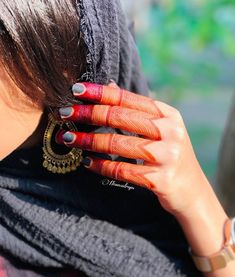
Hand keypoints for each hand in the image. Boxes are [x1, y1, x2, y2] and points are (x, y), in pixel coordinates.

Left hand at [58, 82, 207, 216]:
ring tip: (68, 139)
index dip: (100, 93)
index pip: (128, 98)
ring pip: (117, 144)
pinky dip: (100, 166)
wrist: (191, 190)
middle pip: (120, 118)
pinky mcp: (159, 180)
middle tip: (64, 113)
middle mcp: (170, 132)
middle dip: (88, 114)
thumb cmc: (170, 153)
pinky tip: (87, 163)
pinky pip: (121, 170)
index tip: (76, 89)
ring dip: (88, 141)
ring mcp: (167, 156)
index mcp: (168, 115)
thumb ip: (135, 108)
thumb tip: (108, 85)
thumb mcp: (160, 127)